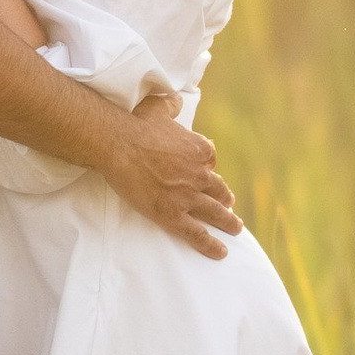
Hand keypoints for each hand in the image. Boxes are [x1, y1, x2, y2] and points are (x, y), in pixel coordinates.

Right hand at [100, 93, 238, 258]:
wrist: (119, 145)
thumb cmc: (136, 125)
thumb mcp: (158, 107)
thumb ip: (172, 105)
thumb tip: (177, 101)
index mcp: (200, 151)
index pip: (211, 162)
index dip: (208, 169)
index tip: (207, 174)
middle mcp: (200, 174)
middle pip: (219, 189)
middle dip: (225, 198)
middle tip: (228, 205)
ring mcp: (188, 197)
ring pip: (215, 213)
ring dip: (228, 222)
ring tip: (235, 228)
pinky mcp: (173, 215)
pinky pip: (198, 234)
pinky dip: (211, 245)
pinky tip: (221, 252)